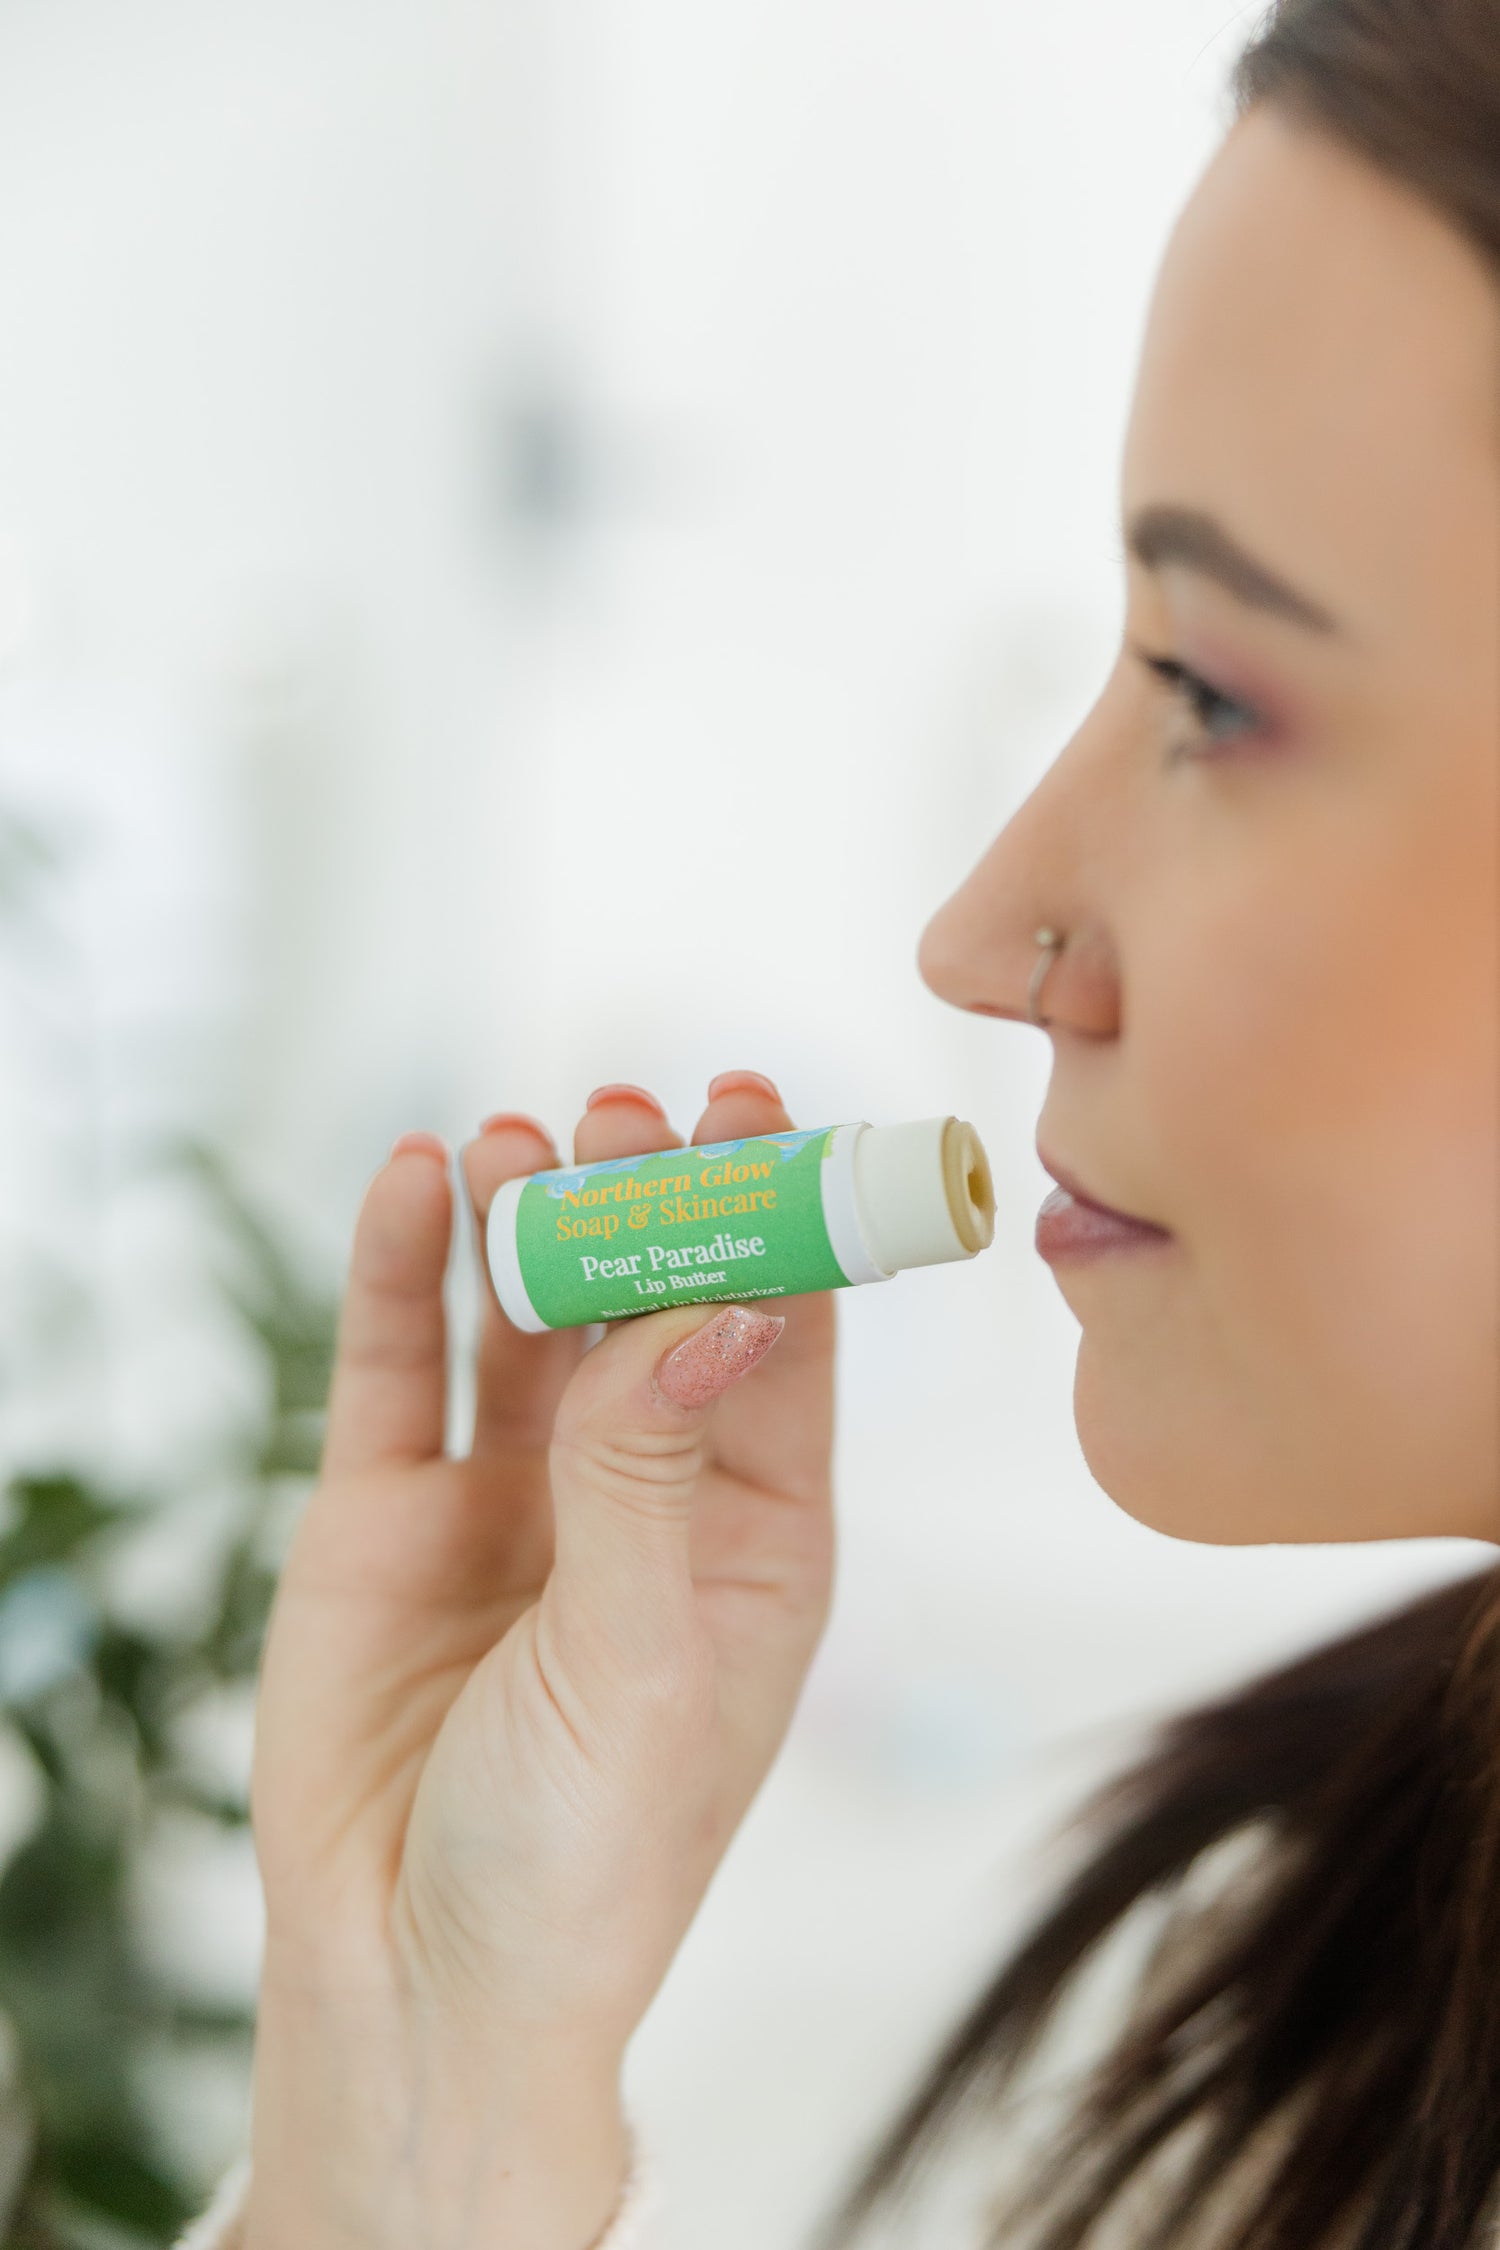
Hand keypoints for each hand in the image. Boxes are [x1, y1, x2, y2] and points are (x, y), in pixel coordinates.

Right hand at [243, 1074, 836, 2249]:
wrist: (411, 1981)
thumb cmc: (582, 1855)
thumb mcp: (640, 1659)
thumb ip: (652, 1471)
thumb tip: (724, 1303)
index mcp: (750, 1533)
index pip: (776, 1343)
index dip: (770, 1225)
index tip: (758, 1109)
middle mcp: (637, 1492)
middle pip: (647, 1306)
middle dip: (644, 1202)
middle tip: (631, 1107)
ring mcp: (511, 1494)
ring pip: (525, 1317)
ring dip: (527, 1218)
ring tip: (521, 1136)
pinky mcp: (388, 1508)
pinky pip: (401, 1365)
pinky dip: (405, 1268)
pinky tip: (417, 1179)